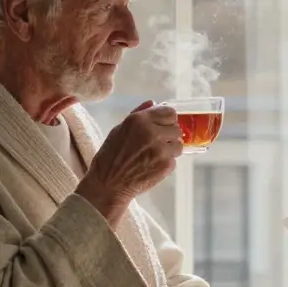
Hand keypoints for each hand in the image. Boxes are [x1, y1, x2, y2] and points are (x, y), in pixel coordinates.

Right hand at [77, 101, 181, 220]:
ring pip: (178, 145)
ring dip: (170, 149)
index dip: (167, 120)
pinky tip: (152, 165)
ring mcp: (161, 150)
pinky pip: (174, 159)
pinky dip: (166, 162)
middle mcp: (152, 132)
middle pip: (176, 128)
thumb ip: (138, 114)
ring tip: (154, 155)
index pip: (170, 112)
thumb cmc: (110, 156)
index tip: (162, 126)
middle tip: (156, 143)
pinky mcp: (166, 165)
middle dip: (168, 135)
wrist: (109, 184)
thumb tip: (153, 103)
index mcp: (139, 120)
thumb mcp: (119, 130)